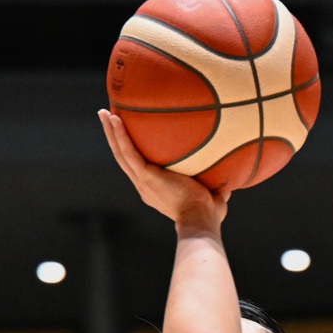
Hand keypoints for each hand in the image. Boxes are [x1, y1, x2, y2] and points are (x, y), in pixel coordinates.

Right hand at [98, 111, 228, 229]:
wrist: (200, 220)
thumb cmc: (208, 214)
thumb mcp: (212, 198)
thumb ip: (217, 189)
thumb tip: (229, 185)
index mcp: (154, 189)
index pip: (139, 167)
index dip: (132, 152)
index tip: (129, 138)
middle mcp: (143, 185)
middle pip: (123, 157)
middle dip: (114, 137)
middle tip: (107, 117)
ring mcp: (142, 181)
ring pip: (121, 152)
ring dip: (111, 132)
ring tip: (104, 112)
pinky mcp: (145, 176)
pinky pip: (128, 151)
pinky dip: (120, 135)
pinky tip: (115, 118)